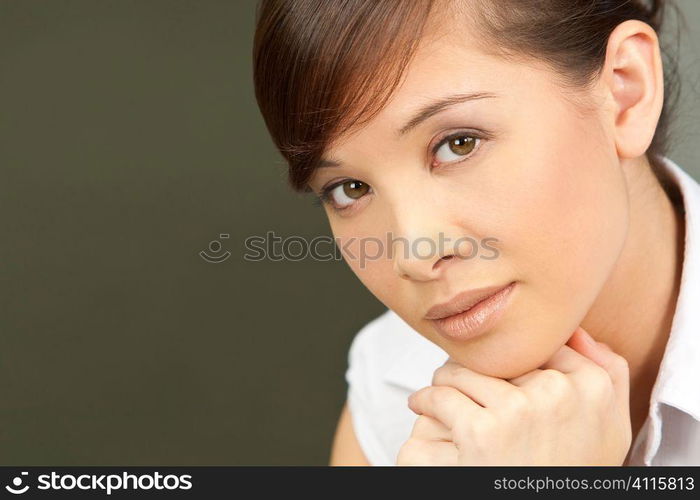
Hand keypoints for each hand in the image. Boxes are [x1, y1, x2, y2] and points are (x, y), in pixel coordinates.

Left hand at [396, 327, 631, 464]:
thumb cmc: (574, 471)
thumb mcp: (608, 428)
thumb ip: (606, 374)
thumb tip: (579, 332)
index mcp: (593, 385)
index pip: (540, 344)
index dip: (514, 356)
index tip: (498, 368)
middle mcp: (559, 393)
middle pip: (500, 355)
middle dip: (477, 365)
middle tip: (459, 377)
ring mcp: (519, 411)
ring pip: (465, 369)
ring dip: (445, 379)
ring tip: (438, 390)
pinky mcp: (483, 432)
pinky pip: (441, 396)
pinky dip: (425, 401)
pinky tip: (422, 406)